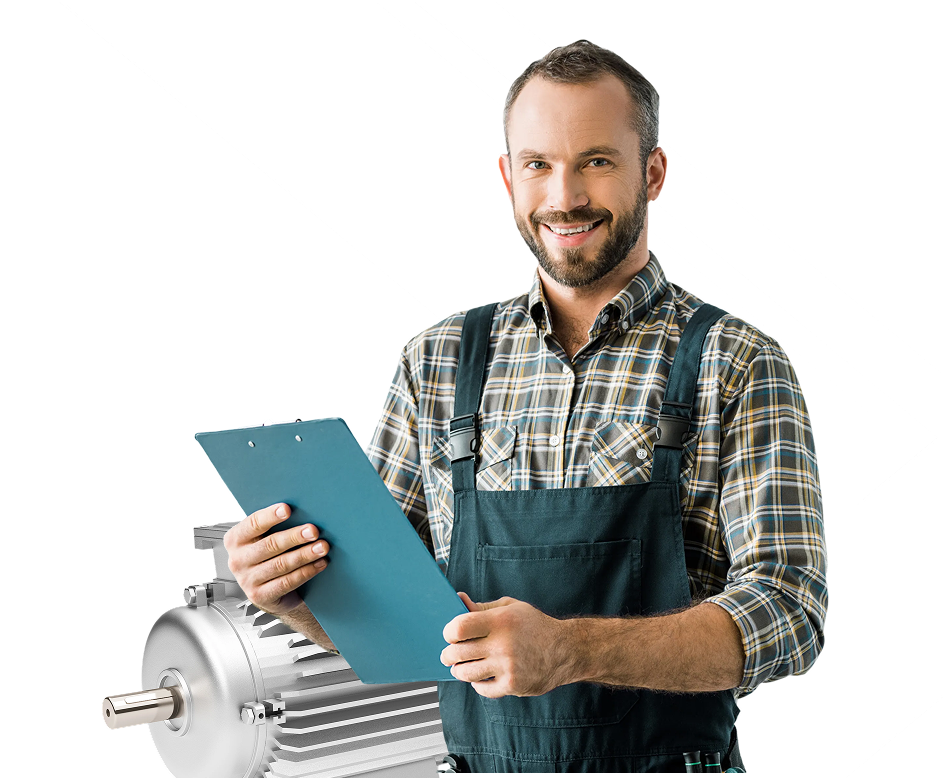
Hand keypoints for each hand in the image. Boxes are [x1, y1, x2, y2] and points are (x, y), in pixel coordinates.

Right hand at [223, 503, 329, 615]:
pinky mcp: (259, 596)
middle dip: (295, 536)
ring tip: (322, 547)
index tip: (287, 509)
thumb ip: (276, 526)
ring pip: (280, 564)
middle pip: (270, 545)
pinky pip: (286, 582)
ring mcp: (247, 580)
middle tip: (314, 530)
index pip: (252, 524)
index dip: (270, 516)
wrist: (268, 590)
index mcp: (235, 539)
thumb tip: (303, 510)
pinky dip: (306, 572)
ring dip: (305, 554)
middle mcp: (237, 560)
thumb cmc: (269, 556)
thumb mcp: (265, 538)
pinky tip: (319, 563)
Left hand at [440, 593, 571, 697]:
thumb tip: (458, 601)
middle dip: (448, 654)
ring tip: (460, 666)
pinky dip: (477, 684)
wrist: (565, 650)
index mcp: (500, 621)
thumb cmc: (534, 625)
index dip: (449, 632)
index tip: (450, 635)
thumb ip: (482, 607)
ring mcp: (507, 667)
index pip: (459, 628)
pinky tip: (481, 676)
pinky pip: (482, 689)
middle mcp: (502, 644)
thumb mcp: (510, 607)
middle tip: (449, 654)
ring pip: (466, 674)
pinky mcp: (513, 685)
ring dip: (459, 670)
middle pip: (457, 653)